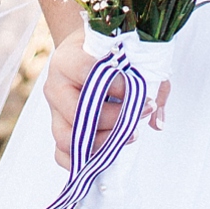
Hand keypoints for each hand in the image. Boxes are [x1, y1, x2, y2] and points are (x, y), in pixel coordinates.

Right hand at [42, 32, 170, 171]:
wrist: (83, 49)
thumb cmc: (107, 52)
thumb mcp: (129, 54)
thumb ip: (149, 82)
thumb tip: (156, 122)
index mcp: (67, 60)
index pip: (89, 74)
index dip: (118, 86)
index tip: (141, 93)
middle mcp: (55, 85)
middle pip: (78, 113)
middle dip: (114, 120)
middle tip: (140, 116)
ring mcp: (53, 110)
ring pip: (68, 138)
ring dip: (102, 143)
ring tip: (129, 135)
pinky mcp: (57, 127)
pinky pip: (61, 154)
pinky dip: (85, 159)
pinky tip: (110, 151)